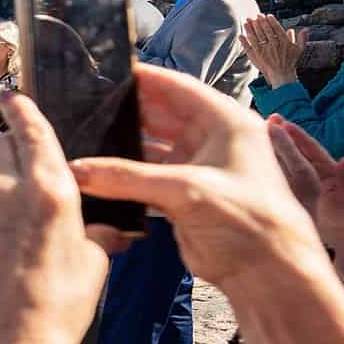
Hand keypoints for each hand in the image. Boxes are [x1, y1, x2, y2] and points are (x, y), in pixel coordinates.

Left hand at [0, 94, 109, 343]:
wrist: (11, 343)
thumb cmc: (62, 303)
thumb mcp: (95, 261)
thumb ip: (96, 231)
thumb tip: (107, 229)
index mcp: (49, 190)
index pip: (32, 131)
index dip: (22, 107)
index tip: (12, 91)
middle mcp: (10, 192)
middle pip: (1, 145)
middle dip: (14, 143)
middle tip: (36, 157)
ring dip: (8, 178)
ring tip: (36, 206)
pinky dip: (2, 211)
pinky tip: (21, 240)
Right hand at [70, 67, 321, 292]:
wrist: (267, 270)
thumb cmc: (246, 218)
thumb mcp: (186, 190)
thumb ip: (127, 178)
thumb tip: (75, 170)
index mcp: (226, 122)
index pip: (177, 88)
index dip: (143, 79)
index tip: (105, 73)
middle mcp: (212, 140)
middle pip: (161, 115)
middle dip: (127, 112)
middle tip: (85, 106)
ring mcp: (197, 168)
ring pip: (151, 148)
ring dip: (123, 147)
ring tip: (85, 138)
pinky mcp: (184, 196)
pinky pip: (146, 177)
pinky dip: (124, 177)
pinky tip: (96, 175)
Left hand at [241, 15, 304, 87]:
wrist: (282, 74)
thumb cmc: (290, 61)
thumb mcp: (299, 49)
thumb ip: (301, 38)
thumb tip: (306, 29)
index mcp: (283, 42)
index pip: (276, 28)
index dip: (271, 21)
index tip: (267, 15)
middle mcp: (273, 44)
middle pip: (265, 30)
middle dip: (260, 21)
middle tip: (256, 15)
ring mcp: (264, 50)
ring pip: (257, 36)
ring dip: (251, 28)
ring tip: (248, 21)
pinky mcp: (257, 55)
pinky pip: (250, 45)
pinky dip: (245, 40)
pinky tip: (241, 34)